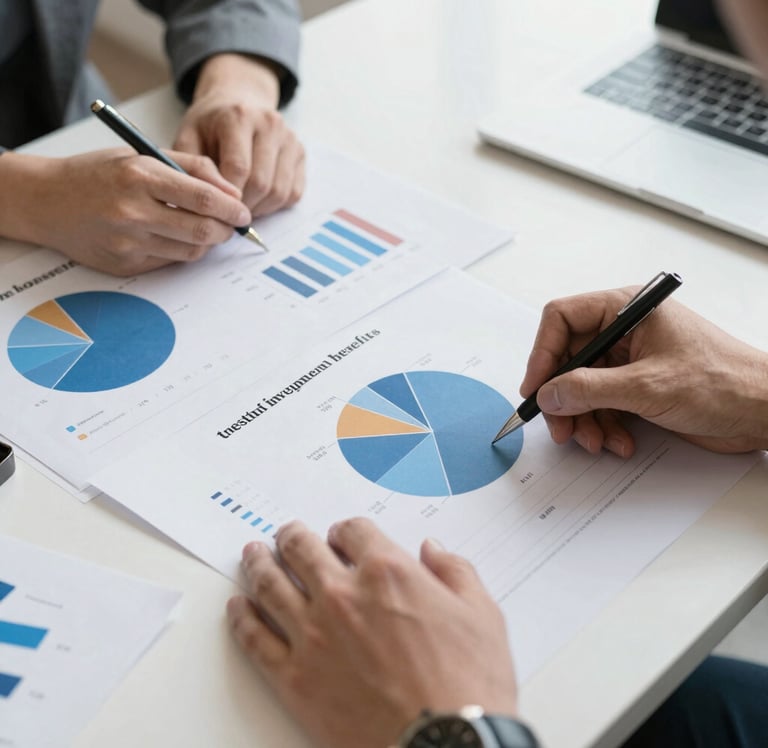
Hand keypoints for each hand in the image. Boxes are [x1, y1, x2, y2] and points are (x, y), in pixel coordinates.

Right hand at [0, 148, 251, 275]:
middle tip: (233, 226)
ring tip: (204, 229)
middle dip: (226, 231)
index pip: (203, 198)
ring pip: (191, 251)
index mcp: (139, 175)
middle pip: (202, 230)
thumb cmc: (98, 174)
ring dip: (207, 242)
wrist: (46, 200)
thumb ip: (191, 167)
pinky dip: (181, 251)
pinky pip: (170, 262)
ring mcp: (128, 242)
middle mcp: (132, 211)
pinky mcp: (125, 264)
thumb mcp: (142, 154)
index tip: (243, 213)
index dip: (232, 209)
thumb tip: (231, 192)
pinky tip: (173, 236)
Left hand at [174, 54, 304, 215]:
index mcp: (239, 116)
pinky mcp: (300, 153)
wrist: (238, 102)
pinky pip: (293, 193)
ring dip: (260, 208)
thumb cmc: (210, 126)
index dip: (228, 196)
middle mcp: (269, 124)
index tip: (215, 207)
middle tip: (227, 212)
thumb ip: (192, 167)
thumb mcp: (188, 137)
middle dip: (243, 206)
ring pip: (279, 192)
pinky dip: (275, 205)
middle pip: (261, 183)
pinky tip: (258, 200)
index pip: (239, 168)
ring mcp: (289, 138)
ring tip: (241, 207)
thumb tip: (204, 201)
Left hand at [227, 519, 517, 747]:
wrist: (445, 747)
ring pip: (270, 585)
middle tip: (285, 535)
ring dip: (257, 564)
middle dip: (292, 536)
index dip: (344, 529)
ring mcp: (313, 635)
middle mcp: (343, 595)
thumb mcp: (481, 615)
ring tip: (252, 555)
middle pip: (302, 548)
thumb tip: (433, 550)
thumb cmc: (467, 685)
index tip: (341, 535)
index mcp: (387, 572)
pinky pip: (255, 639)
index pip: (352, 530)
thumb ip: (455, 571)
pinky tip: (238, 608)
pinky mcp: (295, 678)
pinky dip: (241, 618)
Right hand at [520, 287, 767, 455]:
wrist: (763, 412)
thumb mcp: (647, 385)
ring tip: (596, 440)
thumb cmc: (725, 381)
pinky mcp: (637, 386)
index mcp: (626, 310)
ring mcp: (630, 360)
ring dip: (584, 419)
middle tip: (561, 427)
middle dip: (563, 398)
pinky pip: (602, 405)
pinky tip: (619, 441)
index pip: (563, 319)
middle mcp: (624, 331)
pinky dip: (604, 426)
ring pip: (581, 388)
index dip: (542, 354)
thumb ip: (589, 389)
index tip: (535, 388)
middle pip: (568, 360)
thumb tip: (548, 394)